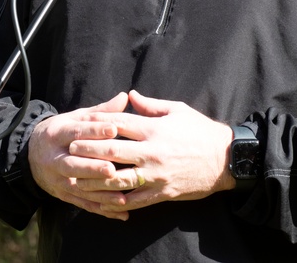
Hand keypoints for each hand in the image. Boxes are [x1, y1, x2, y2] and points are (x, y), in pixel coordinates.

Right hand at [28, 92, 132, 219]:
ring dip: (101, 193)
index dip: (94, 131)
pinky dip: (103, 209)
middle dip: (93, 167)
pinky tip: (122, 212)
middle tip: (112, 168)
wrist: (30, 155)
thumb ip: (100, 112)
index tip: (114, 129)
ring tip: (122, 196)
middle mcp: (55, 158)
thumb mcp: (74, 118)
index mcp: (57, 134)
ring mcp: (58, 179)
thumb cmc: (61, 133)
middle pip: (73, 164)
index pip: (76, 131)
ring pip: (79, 187)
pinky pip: (84, 204)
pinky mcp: (64, 195)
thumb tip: (124, 97)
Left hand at [68, 90, 234, 212]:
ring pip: (119, 179)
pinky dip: (116, 201)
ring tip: (78, 178)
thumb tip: (129, 95)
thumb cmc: (201, 131)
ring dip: (96, 180)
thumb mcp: (177, 110)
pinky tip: (101, 200)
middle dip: (89, 152)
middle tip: (70, 151)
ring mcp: (156, 175)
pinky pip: (135, 199)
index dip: (97, 126)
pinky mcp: (162, 193)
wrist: (227, 160)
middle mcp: (152, 152)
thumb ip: (150, 105)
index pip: (118, 125)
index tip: (80, 126)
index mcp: (154, 129)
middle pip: (113, 152)